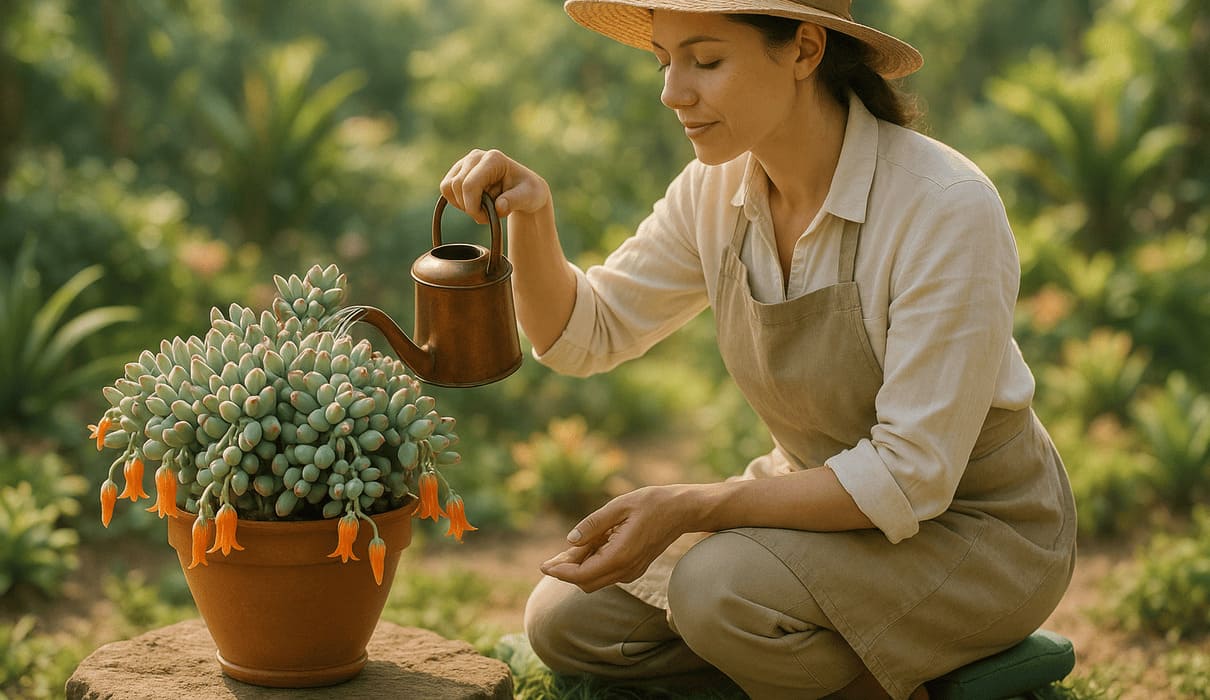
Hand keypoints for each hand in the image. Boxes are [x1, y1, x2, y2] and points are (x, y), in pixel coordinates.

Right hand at [440, 149, 550, 224]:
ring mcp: (465, 162)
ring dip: (462, 204)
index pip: (470, 185)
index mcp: (493, 159)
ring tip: (481, 208)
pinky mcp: (457, 171)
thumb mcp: (529, 197)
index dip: (473, 207)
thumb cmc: (528, 192)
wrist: (524, 189)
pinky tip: (473, 203)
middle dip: (469, 207)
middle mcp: (476, 156)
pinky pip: (445, 188)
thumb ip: (515, 201)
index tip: (485, 219)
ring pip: (447, 187)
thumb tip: (500, 206)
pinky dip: (456, 201)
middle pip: (456, 186)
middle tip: (486, 216)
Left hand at [540, 486, 695, 593]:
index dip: (560, 572)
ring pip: (596, 579)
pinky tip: (587, 547)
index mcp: (621, 555)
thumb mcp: (619, 506)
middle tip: (547, 561)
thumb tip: (570, 540)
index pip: (582, 574)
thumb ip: (593, 524)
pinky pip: (606, 573)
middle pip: (586, 582)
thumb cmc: (653, 503)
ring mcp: (632, 571)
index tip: (543, 566)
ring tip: (565, 551)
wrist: (683, 510)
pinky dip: (592, 564)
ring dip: (579, 568)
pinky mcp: (634, 567)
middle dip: (566, 572)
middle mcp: (626, 569)